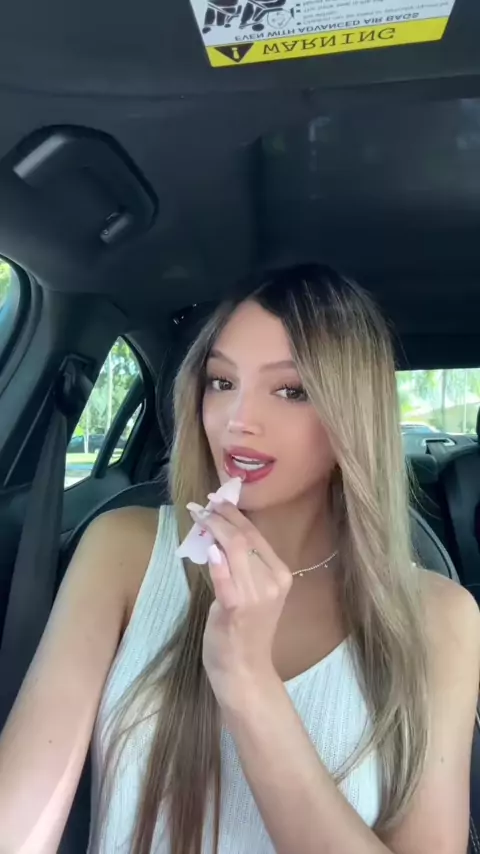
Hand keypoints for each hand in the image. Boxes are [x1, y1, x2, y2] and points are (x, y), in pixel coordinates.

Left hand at [187, 499, 291, 705]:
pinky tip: (206, 548)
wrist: (245, 671)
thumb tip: (217, 534)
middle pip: (243, 537)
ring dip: (211, 529)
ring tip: (197, 516)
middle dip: (221, 516)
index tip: (217, 500)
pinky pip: (223, 577)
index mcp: (280, 575)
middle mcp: (272, 581)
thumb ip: (240, 565)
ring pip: (232, 549)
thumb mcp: (252, 593)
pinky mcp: (235, 608)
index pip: (255, 535)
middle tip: (203, 504)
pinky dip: (215, 560)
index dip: (234, 515)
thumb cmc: (245, 632)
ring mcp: (256, 595)